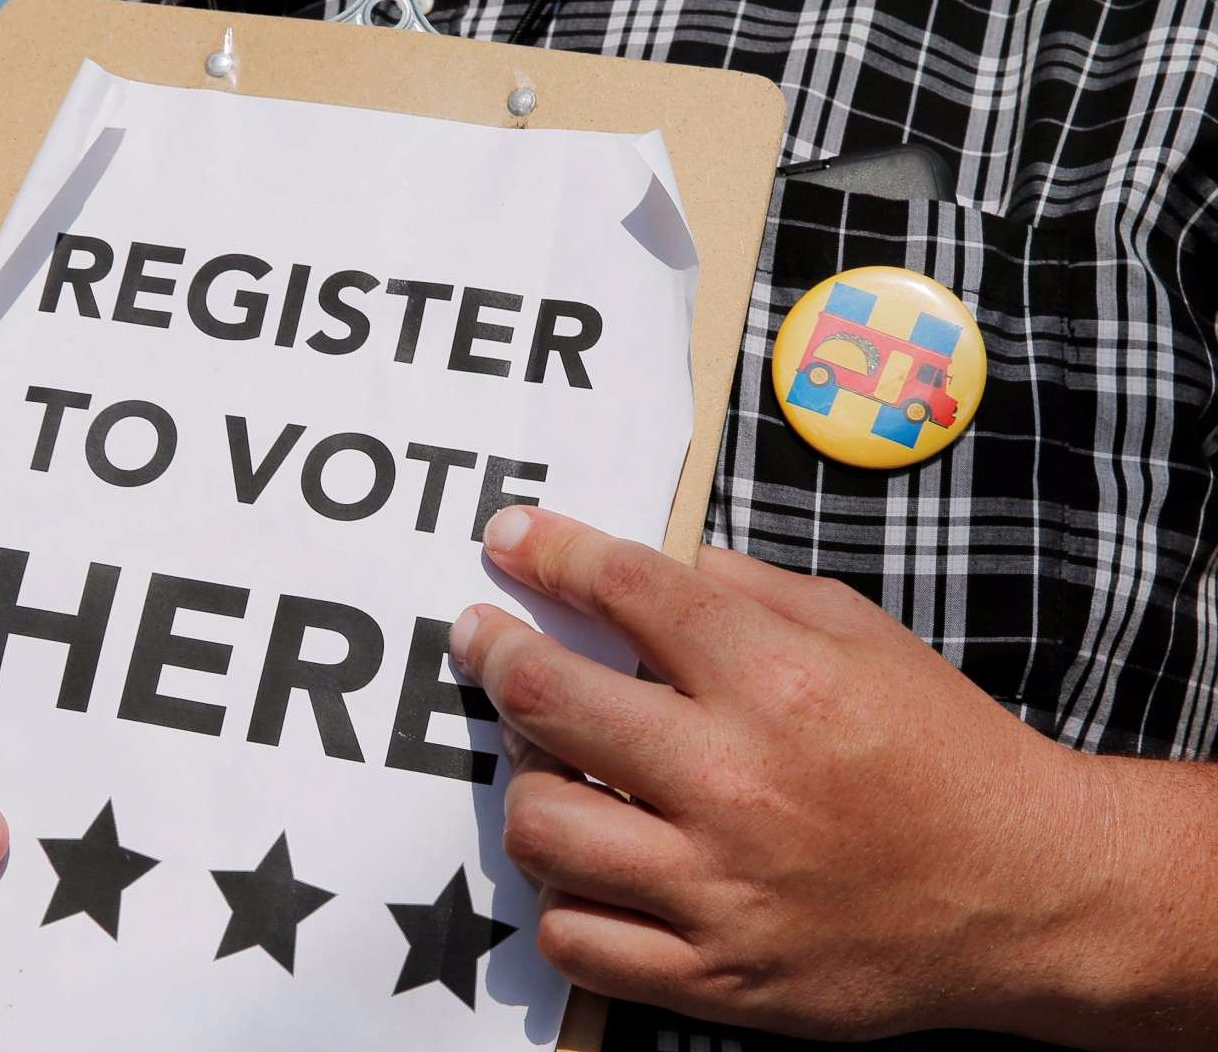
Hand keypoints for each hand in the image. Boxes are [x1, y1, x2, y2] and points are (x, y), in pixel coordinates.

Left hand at [449, 506, 1107, 1041]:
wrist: (1031, 893)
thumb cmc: (943, 751)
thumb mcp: (863, 635)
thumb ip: (749, 591)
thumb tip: (653, 561)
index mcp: (777, 681)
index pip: (622, 590)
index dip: (548, 552)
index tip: (508, 540)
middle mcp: (736, 780)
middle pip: (548, 701)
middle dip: (496, 655)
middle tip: (482, 642)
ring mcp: (719, 886)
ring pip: (541, 828)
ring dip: (527, 788)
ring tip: (547, 769)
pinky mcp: (717, 974)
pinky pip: (574, 939)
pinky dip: (564, 900)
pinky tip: (589, 868)